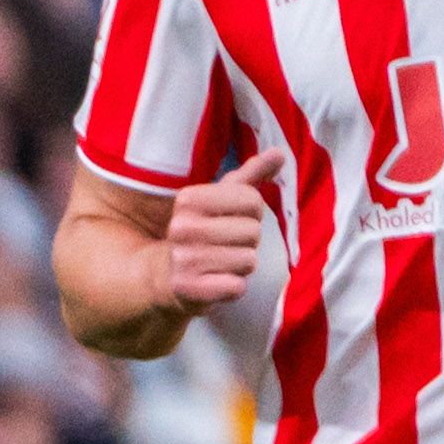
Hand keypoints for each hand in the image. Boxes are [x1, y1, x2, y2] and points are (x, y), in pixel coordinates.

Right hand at [165, 142, 288, 313]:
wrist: (164, 276)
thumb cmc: (201, 233)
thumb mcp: (219, 200)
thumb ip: (250, 176)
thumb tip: (279, 153)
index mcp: (188, 199)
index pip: (251, 199)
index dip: (252, 212)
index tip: (232, 219)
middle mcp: (182, 228)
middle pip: (253, 231)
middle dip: (248, 241)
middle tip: (226, 245)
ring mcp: (184, 260)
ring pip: (248, 260)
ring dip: (242, 264)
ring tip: (221, 263)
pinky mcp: (190, 290)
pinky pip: (237, 287)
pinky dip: (234, 287)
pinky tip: (217, 281)